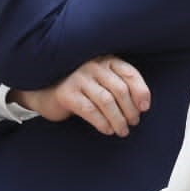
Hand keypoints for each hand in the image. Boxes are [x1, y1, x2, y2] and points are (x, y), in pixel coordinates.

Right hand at [12, 57, 149, 135]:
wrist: (45, 90)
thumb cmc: (80, 88)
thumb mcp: (101, 81)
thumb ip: (119, 86)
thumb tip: (142, 106)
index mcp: (106, 60)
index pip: (130, 74)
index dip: (141, 92)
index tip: (144, 108)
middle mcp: (93, 65)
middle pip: (120, 89)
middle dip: (130, 110)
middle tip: (132, 123)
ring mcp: (79, 78)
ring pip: (107, 101)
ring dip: (118, 119)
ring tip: (122, 130)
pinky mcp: (67, 93)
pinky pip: (90, 110)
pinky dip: (102, 122)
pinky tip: (107, 129)